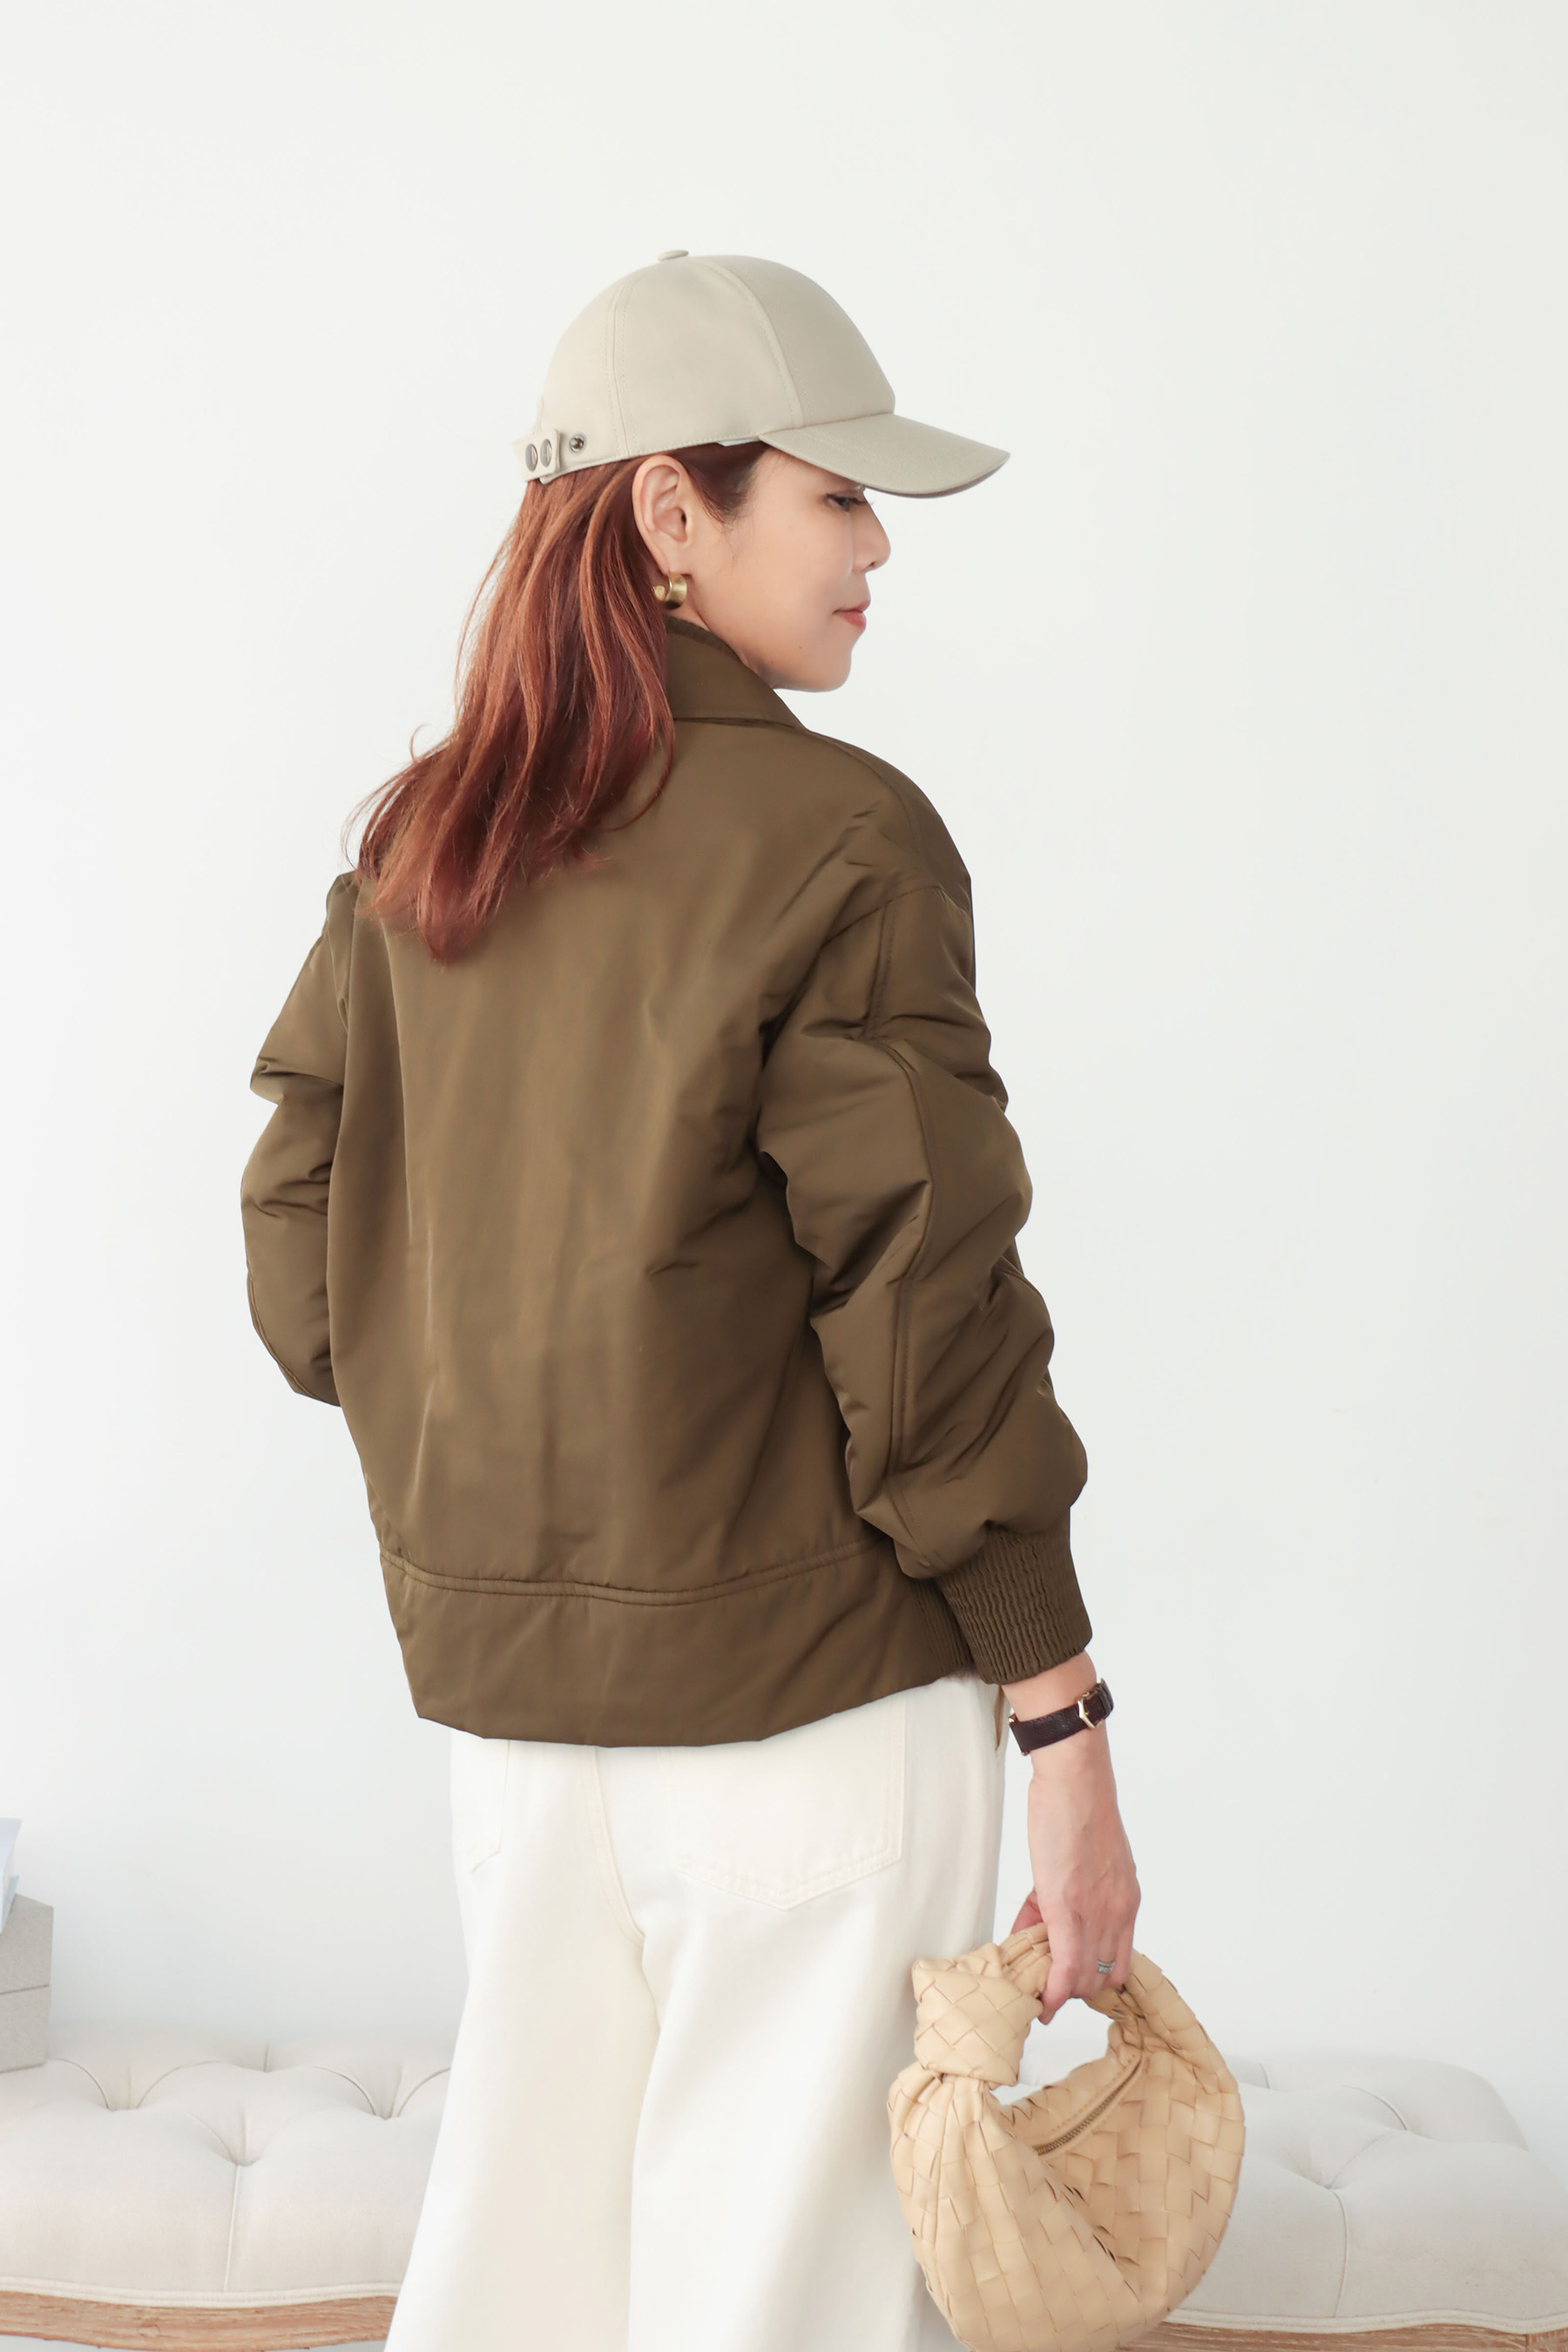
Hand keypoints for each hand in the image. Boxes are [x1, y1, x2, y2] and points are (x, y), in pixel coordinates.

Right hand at [1007, 1728, 1139, 2020]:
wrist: (1076, 1782)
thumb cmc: (1079, 1809)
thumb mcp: (1088, 1861)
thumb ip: (1069, 1896)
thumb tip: (1041, 1925)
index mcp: (1126, 1902)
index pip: (1120, 1963)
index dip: (1094, 1978)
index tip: (1069, 1982)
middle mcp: (1119, 1914)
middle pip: (1104, 1978)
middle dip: (1074, 1989)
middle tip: (1045, 1986)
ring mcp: (1096, 1915)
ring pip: (1084, 1979)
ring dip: (1060, 1992)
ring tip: (1035, 1990)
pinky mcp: (1068, 1910)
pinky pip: (1065, 1967)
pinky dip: (1053, 1992)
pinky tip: (1040, 2002)